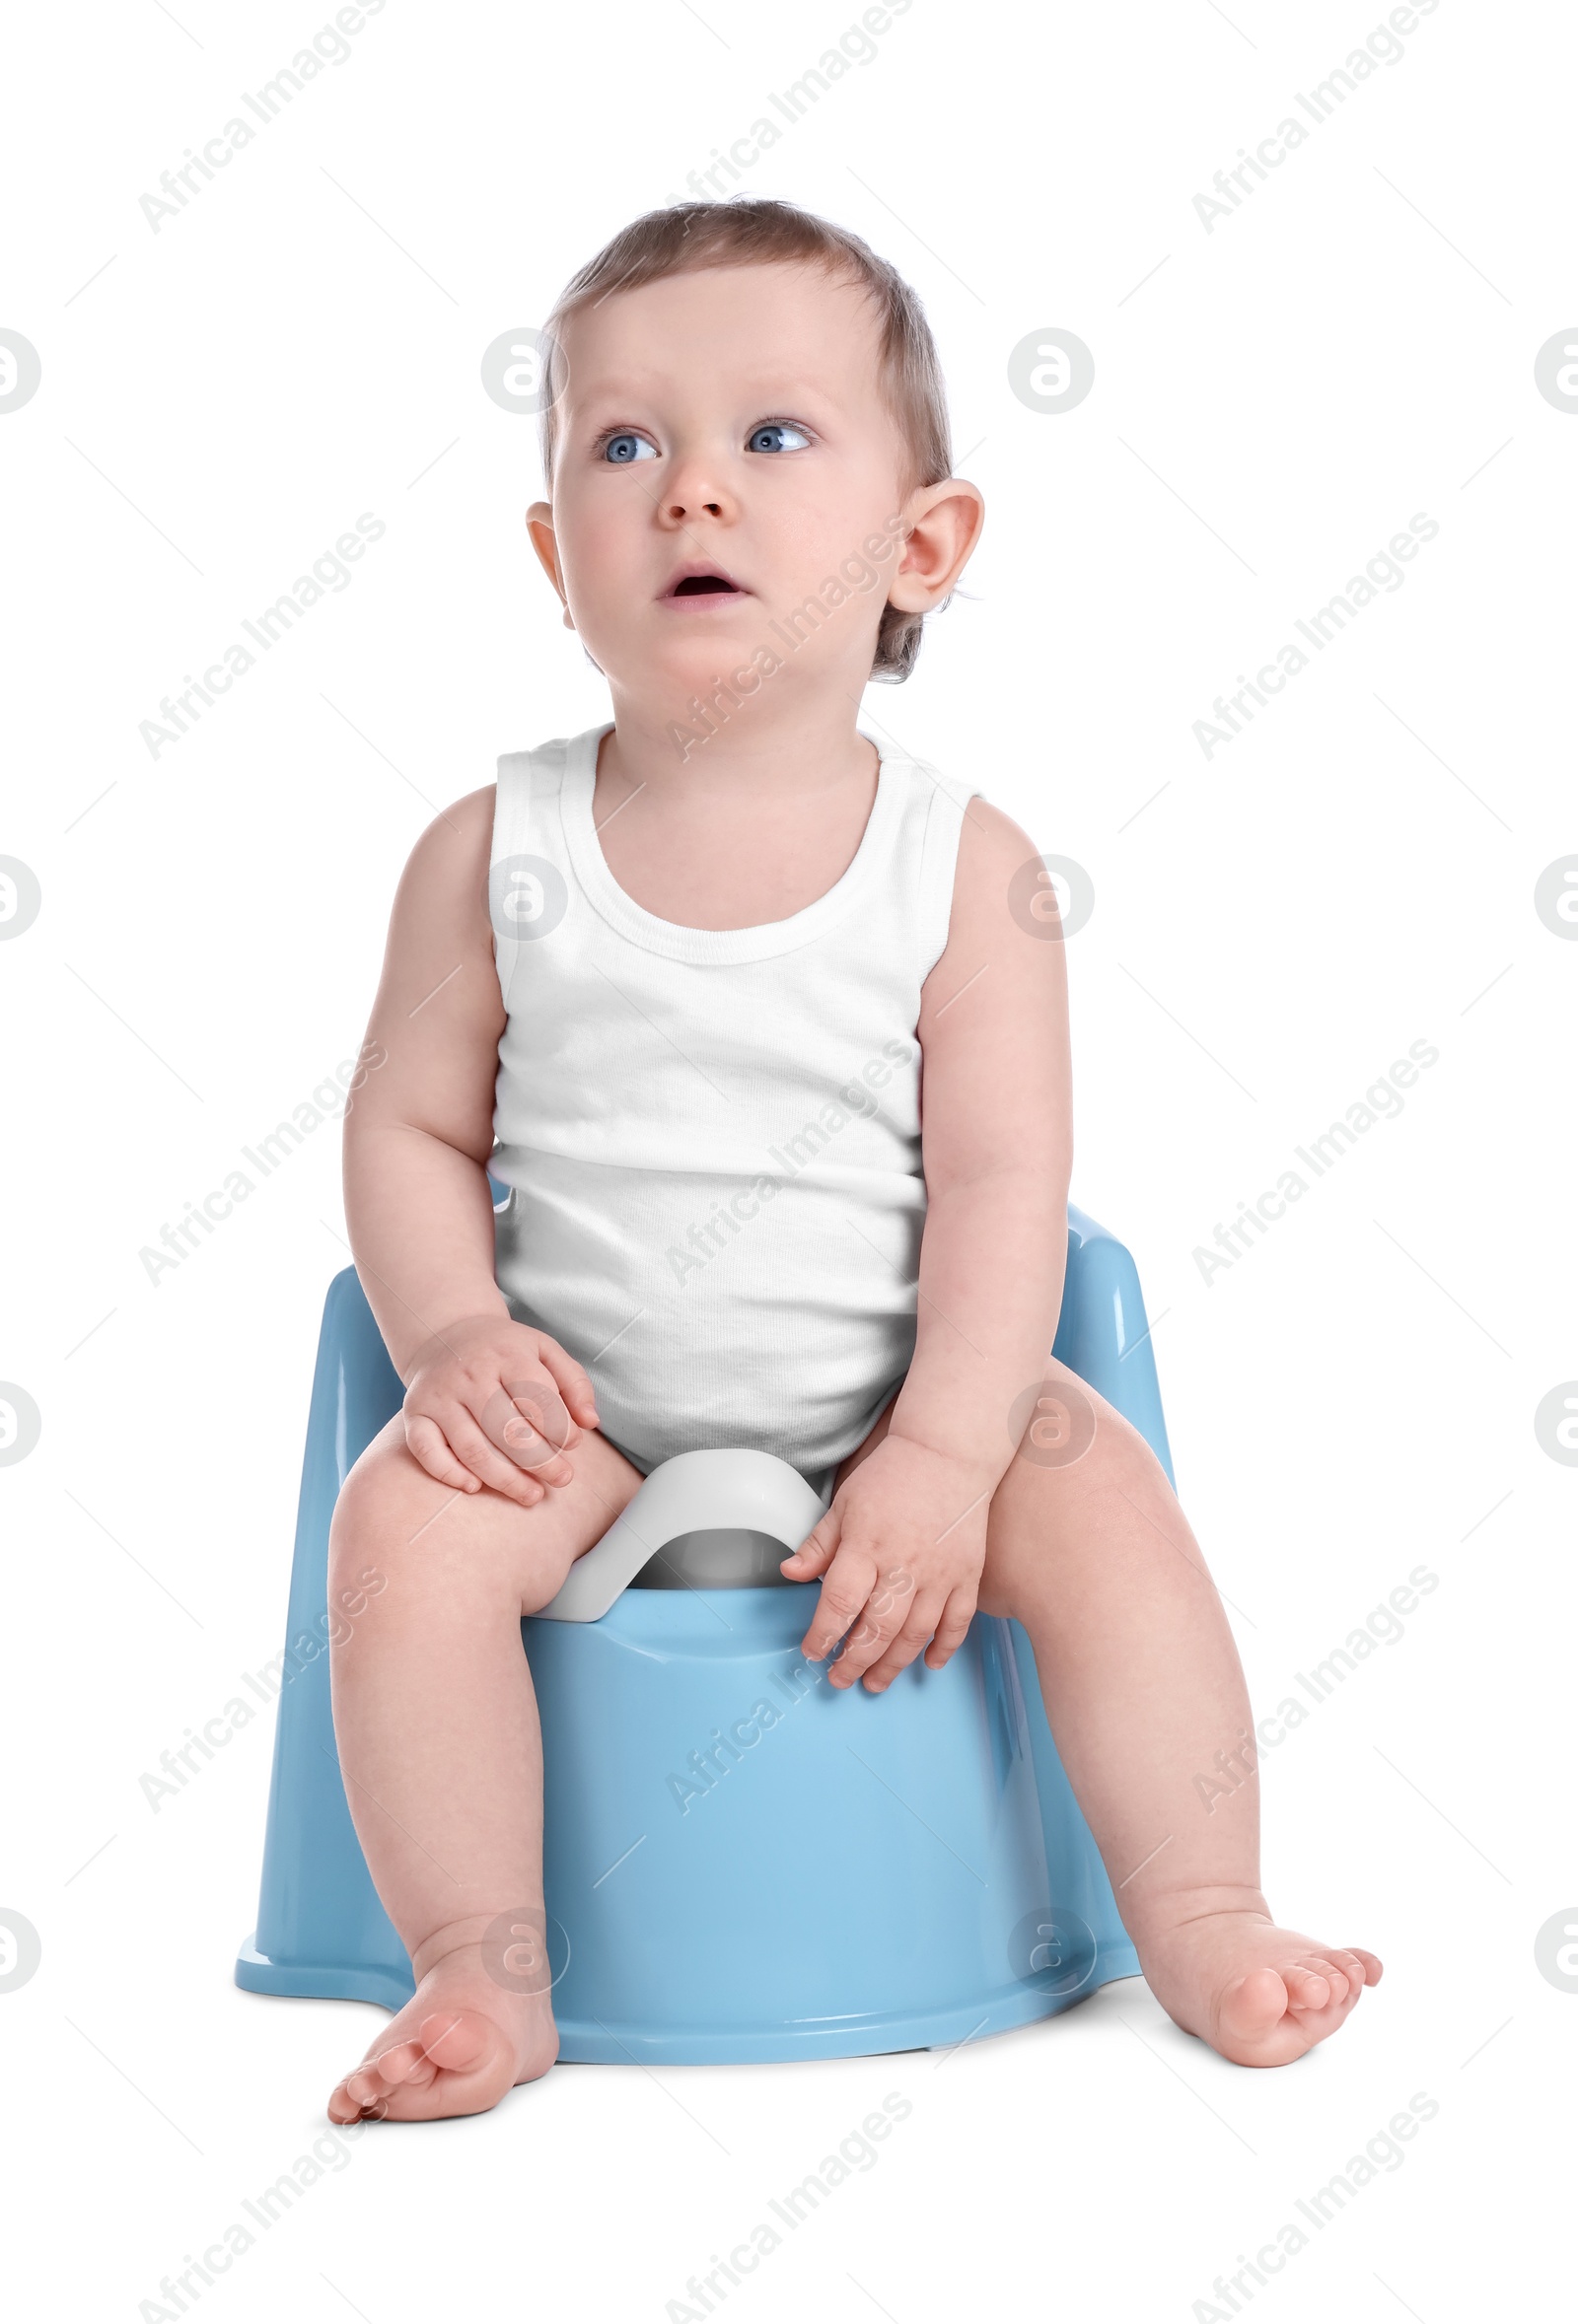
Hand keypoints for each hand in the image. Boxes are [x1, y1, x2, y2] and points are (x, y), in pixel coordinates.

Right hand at [400, 1313, 599, 1506]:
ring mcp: (439, 1395)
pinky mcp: (414, 1413)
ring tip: (531, 1495)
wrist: (446, 1333)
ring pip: (472, 1448)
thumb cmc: (505, 1350)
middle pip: (507, 1429)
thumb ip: (574, 1382)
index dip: (559, 1428)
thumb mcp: (545, 1350)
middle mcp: (470, 1374)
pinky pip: (426, 1451)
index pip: (536, 1397)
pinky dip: (449, 1474)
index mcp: (507, 1353)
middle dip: (540, 1461)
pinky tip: (475, 1487)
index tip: (573, 1446)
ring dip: (504, 1479)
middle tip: (562, 1479)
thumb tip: (590, 1422)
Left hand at [780, 1435, 993, 1691]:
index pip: (841, 1602)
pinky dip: (944, 1648)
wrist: (948, 1454)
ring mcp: (940, 1573)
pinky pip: (958, 1622)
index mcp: (867, 1545)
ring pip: (917, 1634)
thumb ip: (819, 1545)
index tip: (813, 1652)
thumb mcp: (845, 1504)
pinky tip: (928, 1664)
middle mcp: (904, 1565)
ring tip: (875, 1683)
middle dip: (856, 1661)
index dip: (824, 1634)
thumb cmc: (892, 1476)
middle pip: (878, 1628)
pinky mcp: (967, 1575)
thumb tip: (790, 1574)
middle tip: (840, 1679)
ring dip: (894, 1665)